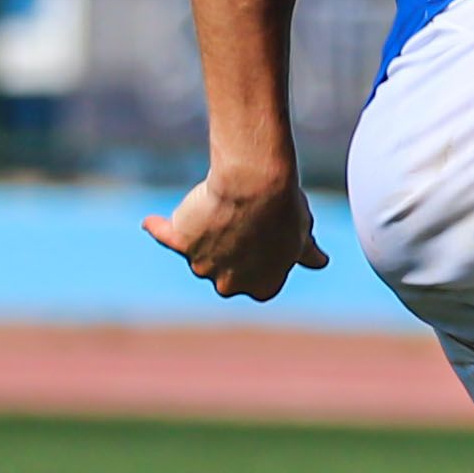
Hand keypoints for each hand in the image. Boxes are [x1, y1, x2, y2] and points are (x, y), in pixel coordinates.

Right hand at [146, 166, 328, 301]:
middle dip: (233, 250)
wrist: (256, 184)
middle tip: (245, 221)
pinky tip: (151, 222)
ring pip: (201, 251)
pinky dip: (159, 228)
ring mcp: (201, 265)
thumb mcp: (301, 233)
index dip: (261, 260)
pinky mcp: (180, 240)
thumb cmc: (284, 208)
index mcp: (261, 288)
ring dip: (208, 233)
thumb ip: (307, 253)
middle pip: (226, 271)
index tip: (262, 240)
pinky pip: (165, 234)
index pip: (258, 282)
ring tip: (225, 205)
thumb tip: (321, 262)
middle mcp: (229, 285)